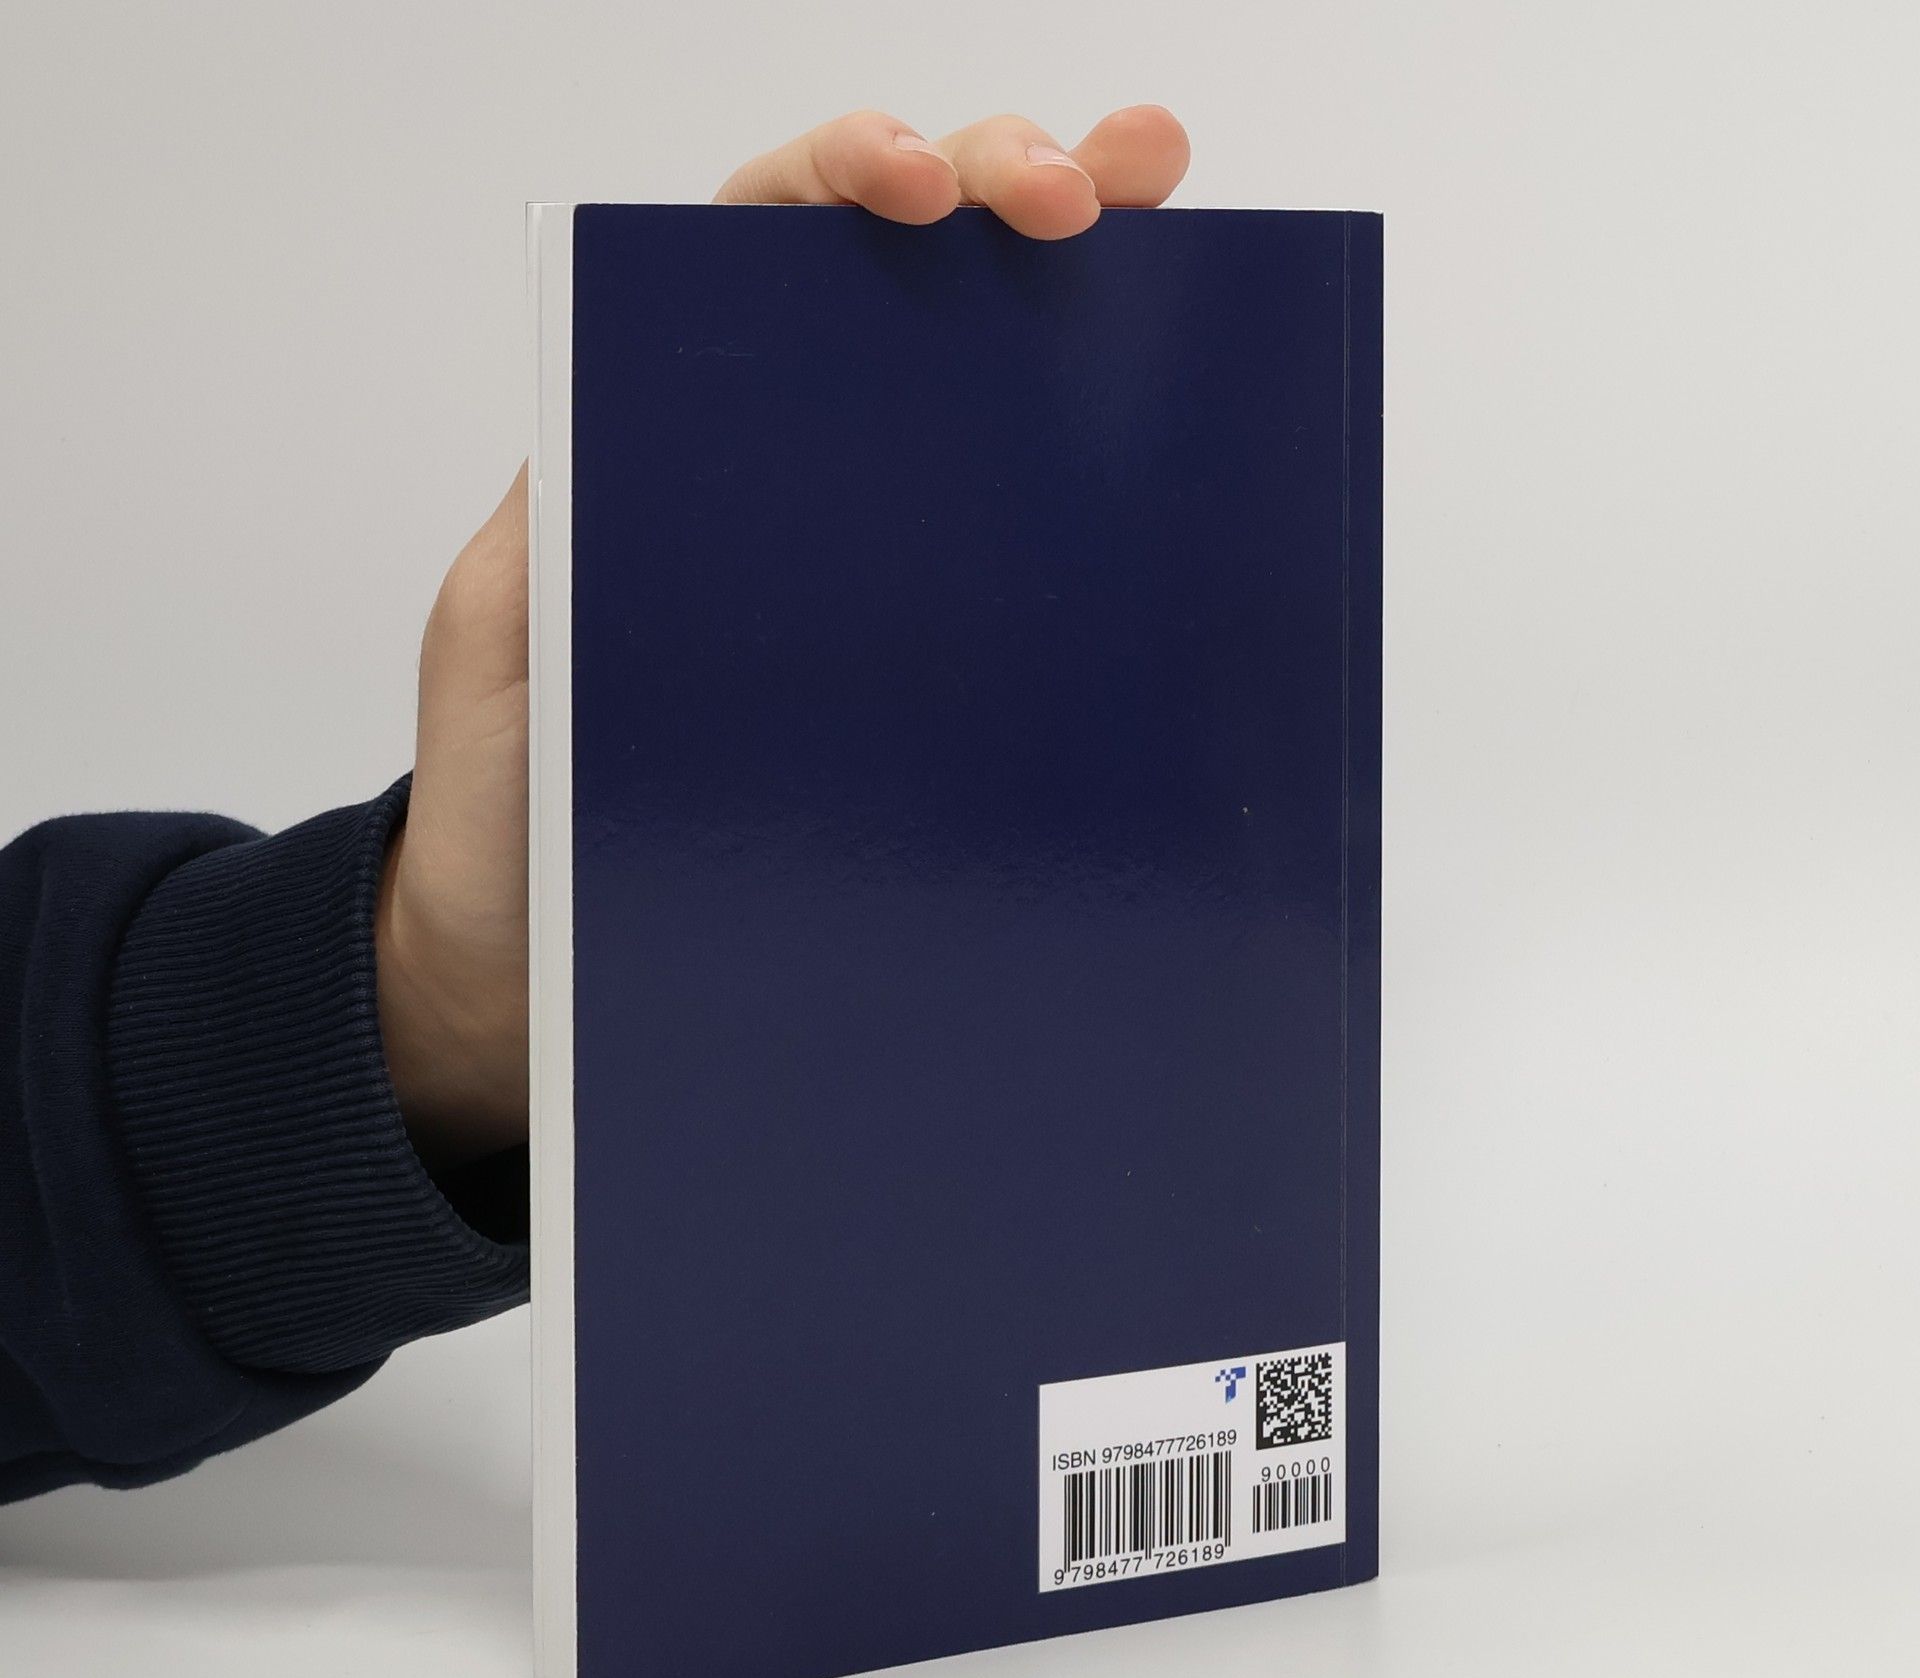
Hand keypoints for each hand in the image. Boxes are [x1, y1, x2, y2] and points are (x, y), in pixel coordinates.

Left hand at [376, 105, 1191, 1168]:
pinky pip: (1010, 550)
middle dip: (1007, 188)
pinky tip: (1157, 446)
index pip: (761, 243)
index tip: (926, 188)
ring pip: (980, 390)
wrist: (534, 976)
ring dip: (1081, 299)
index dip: (849, 175)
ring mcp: (855, 566)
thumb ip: (566, 528)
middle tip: (1100, 190)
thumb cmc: (506, 815)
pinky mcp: (912, 669)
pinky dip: (1086, 477)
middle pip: (901, 279)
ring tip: (1172, 239)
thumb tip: (686, 440)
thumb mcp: (510, 640)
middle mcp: (773, 477)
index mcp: (658, 436)